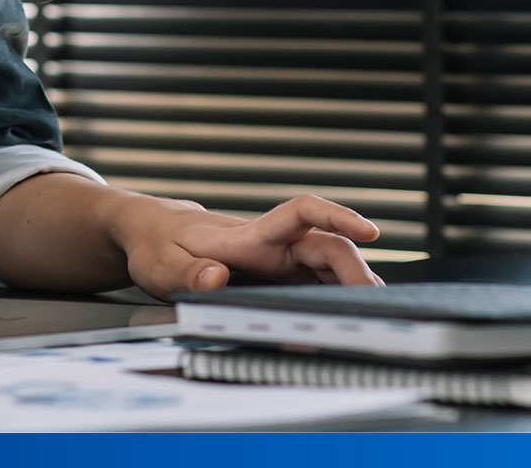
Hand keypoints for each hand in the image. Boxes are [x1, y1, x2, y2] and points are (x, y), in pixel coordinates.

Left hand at [107, 193, 382, 296]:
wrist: (155, 234)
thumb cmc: (159, 246)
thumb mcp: (161, 265)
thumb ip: (187, 275)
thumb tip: (216, 278)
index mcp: (250, 236)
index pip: (302, 213)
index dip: (338, 216)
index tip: (370, 231)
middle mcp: (274, 245)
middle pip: (330, 247)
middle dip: (358, 272)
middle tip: (375, 306)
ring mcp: (280, 262)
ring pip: (331, 267)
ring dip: (354, 287)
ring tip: (375, 316)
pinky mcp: (280, 278)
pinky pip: (319, 284)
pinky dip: (337, 299)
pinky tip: (348, 317)